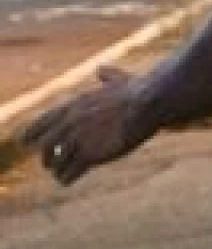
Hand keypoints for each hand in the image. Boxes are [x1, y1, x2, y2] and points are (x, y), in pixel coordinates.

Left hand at [20, 67, 157, 185]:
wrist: (148, 103)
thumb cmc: (138, 91)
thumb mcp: (117, 80)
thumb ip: (107, 77)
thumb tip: (102, 69)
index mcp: (72, 106)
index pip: (39, 123)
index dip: (31, 134)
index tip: (26, 142)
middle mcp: (69, 124)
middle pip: (45, 147)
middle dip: (47, 156)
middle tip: (50, 163)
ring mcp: (78, 140)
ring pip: (56, 163)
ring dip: (58, 169)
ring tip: (61, 174)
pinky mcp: (89, 156)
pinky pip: (68, 173)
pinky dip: (66, 178)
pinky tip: (68, 179)